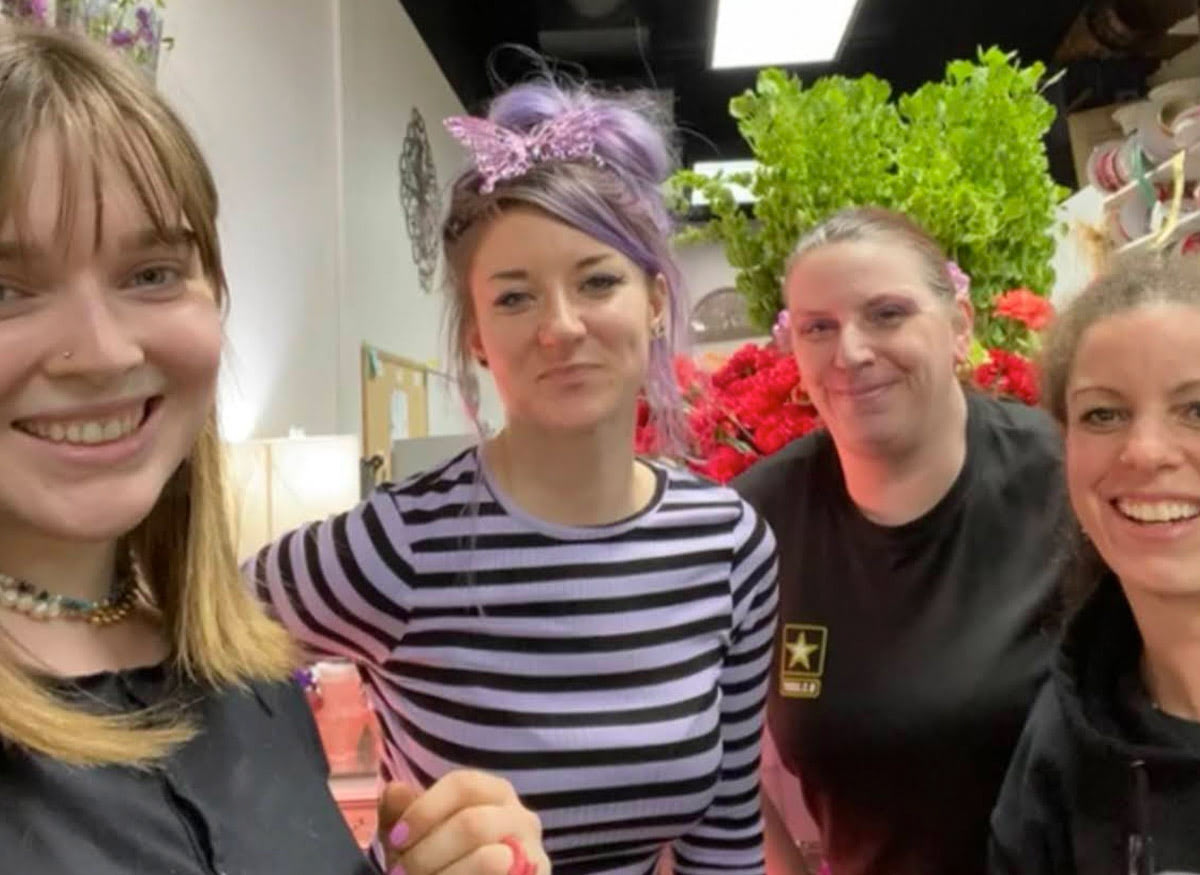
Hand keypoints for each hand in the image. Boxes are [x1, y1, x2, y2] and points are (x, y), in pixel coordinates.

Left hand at [377, 770, 547, 874]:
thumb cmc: (441, 858)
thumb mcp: (416, 835)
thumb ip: (401, 811)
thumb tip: (396, 790)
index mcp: (494, 792)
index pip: (463, 785)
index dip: (425, 810)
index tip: (396, 839)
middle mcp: (521, 817)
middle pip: (473, 824)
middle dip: (427, 853)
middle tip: (400, 873)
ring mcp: (533, 854)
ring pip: (490, 861)